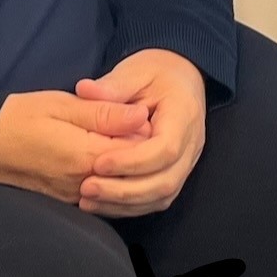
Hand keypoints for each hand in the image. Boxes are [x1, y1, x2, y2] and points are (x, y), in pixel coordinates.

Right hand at [0, 90, 152, 203]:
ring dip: (122, 165)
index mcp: (86, 157)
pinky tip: (99, 158)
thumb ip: (104, 113)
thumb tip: (142, 115)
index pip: (137, 151)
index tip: (137, 113)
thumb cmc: (20, 117)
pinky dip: (107, 178)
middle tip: (127, 124)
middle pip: (130, 172)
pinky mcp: (65, 204)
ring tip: (112, 138)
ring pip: (116, 186)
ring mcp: (74, 199)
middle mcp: (84, 185)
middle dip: (136, 149)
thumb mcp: (63, 105)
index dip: (143, 131)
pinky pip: (99, 195)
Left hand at [73, 48, 209, 217]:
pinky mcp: (175, 173)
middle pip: (165, 181)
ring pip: (162, 195)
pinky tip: (103, 204)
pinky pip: (157, 199)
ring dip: (125, 203)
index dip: (132, 162)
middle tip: (87, 188)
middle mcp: (191, 144)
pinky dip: (130, 206)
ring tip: (89, 200)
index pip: (165, 149)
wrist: (180, 76)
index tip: (99, 163)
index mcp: (184, 116)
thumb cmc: (157, 72)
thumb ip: (113, 85)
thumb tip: (84, 90)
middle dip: (124, 191)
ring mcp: (186, 162)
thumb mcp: (136, 70)